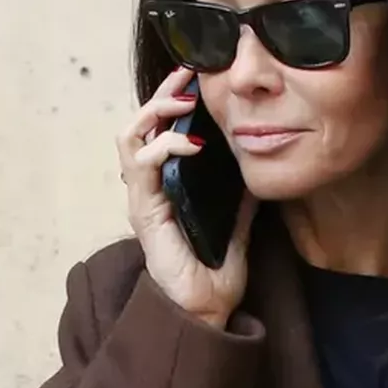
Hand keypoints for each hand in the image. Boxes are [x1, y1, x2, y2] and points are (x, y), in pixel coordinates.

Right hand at [118, 67, 256, 329]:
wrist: (206, 312)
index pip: (158, 131)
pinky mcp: (143, 211)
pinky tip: (193, 143)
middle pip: (139, 124)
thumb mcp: (236, 230)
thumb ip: (241, 203)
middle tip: (188, 76)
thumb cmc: (213, 278)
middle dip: (161, 94)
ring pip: (130, 136)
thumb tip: (257, 177)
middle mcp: (149, 188)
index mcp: (166, 188)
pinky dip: (165, 145)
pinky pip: (142, 165)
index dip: (171, 101)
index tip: (196, 78)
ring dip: (154, 112)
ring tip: (184, 102)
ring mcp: (143, 198)